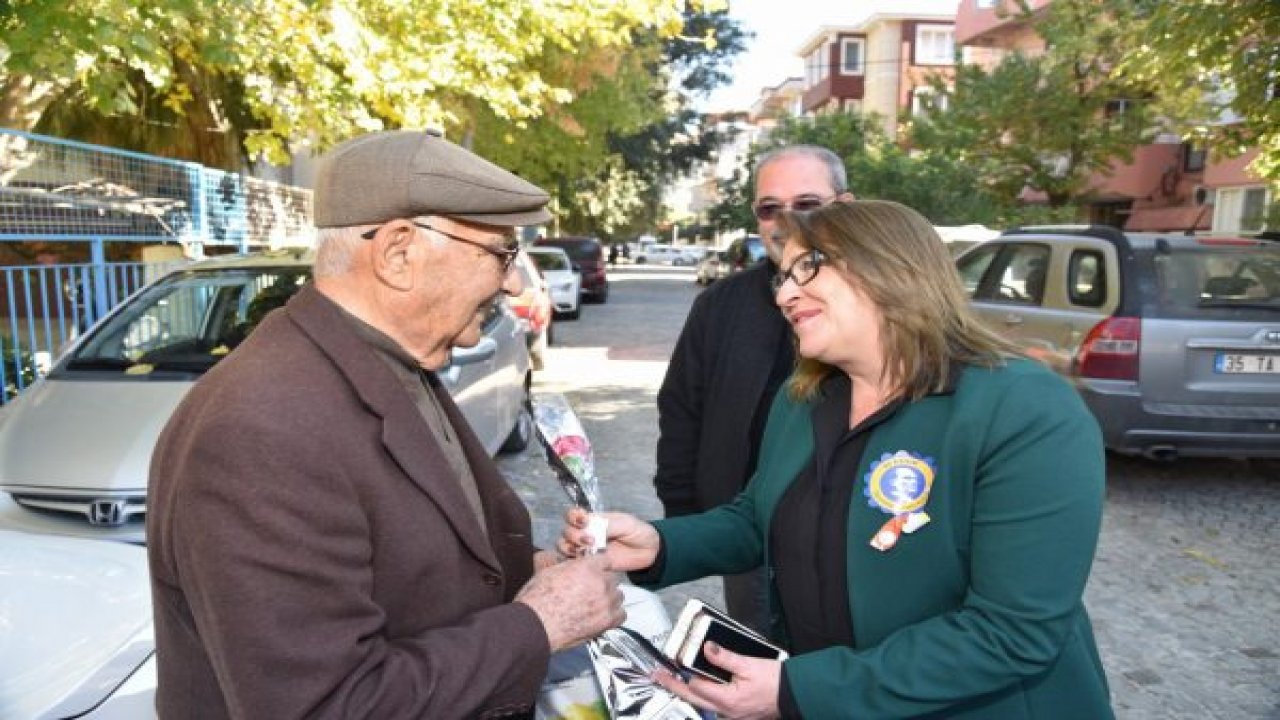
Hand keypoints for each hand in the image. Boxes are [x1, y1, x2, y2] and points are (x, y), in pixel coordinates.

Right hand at [516, 553, 623, 651]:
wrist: (535, 625)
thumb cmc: (537, 600)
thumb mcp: (550, 571)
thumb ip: (570, 567)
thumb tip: (574, 567)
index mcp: (587, 567)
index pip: (605, 559)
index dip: (599, 566)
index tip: (594, 571)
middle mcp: (600, 583)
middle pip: (613, 578)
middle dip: (603, 582)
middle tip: (590, 590)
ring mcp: (606, 603)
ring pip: (618, 595)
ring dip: (609, 598)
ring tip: (595, 604)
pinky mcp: (607, 622)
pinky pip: (620, 614)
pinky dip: (613, 614)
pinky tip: (601, 615)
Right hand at [557, 508, 659, 571]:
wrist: (648, 552)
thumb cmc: (637, 532)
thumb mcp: (625, 523)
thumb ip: (607, 525)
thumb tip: (590, 528)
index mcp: (592, 519)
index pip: (572, 514)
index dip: (572, 517)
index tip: (583, 522)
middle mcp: (585, 533)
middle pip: (566, 531)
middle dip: (574, 535)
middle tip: (591, 541)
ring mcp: (586, 549)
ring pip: (564, 547)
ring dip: (569, 548)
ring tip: (585, 552)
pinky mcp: (590, 564)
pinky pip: (573, 563)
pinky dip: (572, 561)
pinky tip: (584, 561)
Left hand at [654, 642, 781, 719]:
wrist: (795, 694)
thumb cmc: (776, 682)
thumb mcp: (749, 664)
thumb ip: (726, 657)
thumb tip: (708, 648)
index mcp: (728, 700)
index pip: (696, 687)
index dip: (683, 675)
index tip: (667, 668)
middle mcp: (727, 712)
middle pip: (694, 699)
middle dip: (675, 687)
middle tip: (660, 677)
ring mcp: (732, 715)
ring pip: (704, 704)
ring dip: (689, 692)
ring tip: (676, 681)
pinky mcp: (737, 714)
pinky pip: (716, 706)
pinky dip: (705, 696)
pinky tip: (701, 687)